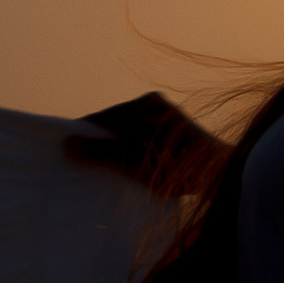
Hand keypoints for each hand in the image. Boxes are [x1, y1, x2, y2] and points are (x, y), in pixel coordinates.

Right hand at [66, 93, 224, 196]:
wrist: (222, 177)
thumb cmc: (181, 168)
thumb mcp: (136, 162)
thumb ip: (103, 153)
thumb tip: (68, 145)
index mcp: (148, 105)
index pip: (103, 118)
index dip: (81, 135)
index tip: (61, 151)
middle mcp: (155, 107)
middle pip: (112, 126)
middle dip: (94, 145)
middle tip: (74, 166)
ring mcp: (163, 121)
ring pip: (124, 135)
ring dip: (110, 152)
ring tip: (94, 172)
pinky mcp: (170, 136)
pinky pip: (138, 141)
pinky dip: (126, 155)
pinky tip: (119, 171)